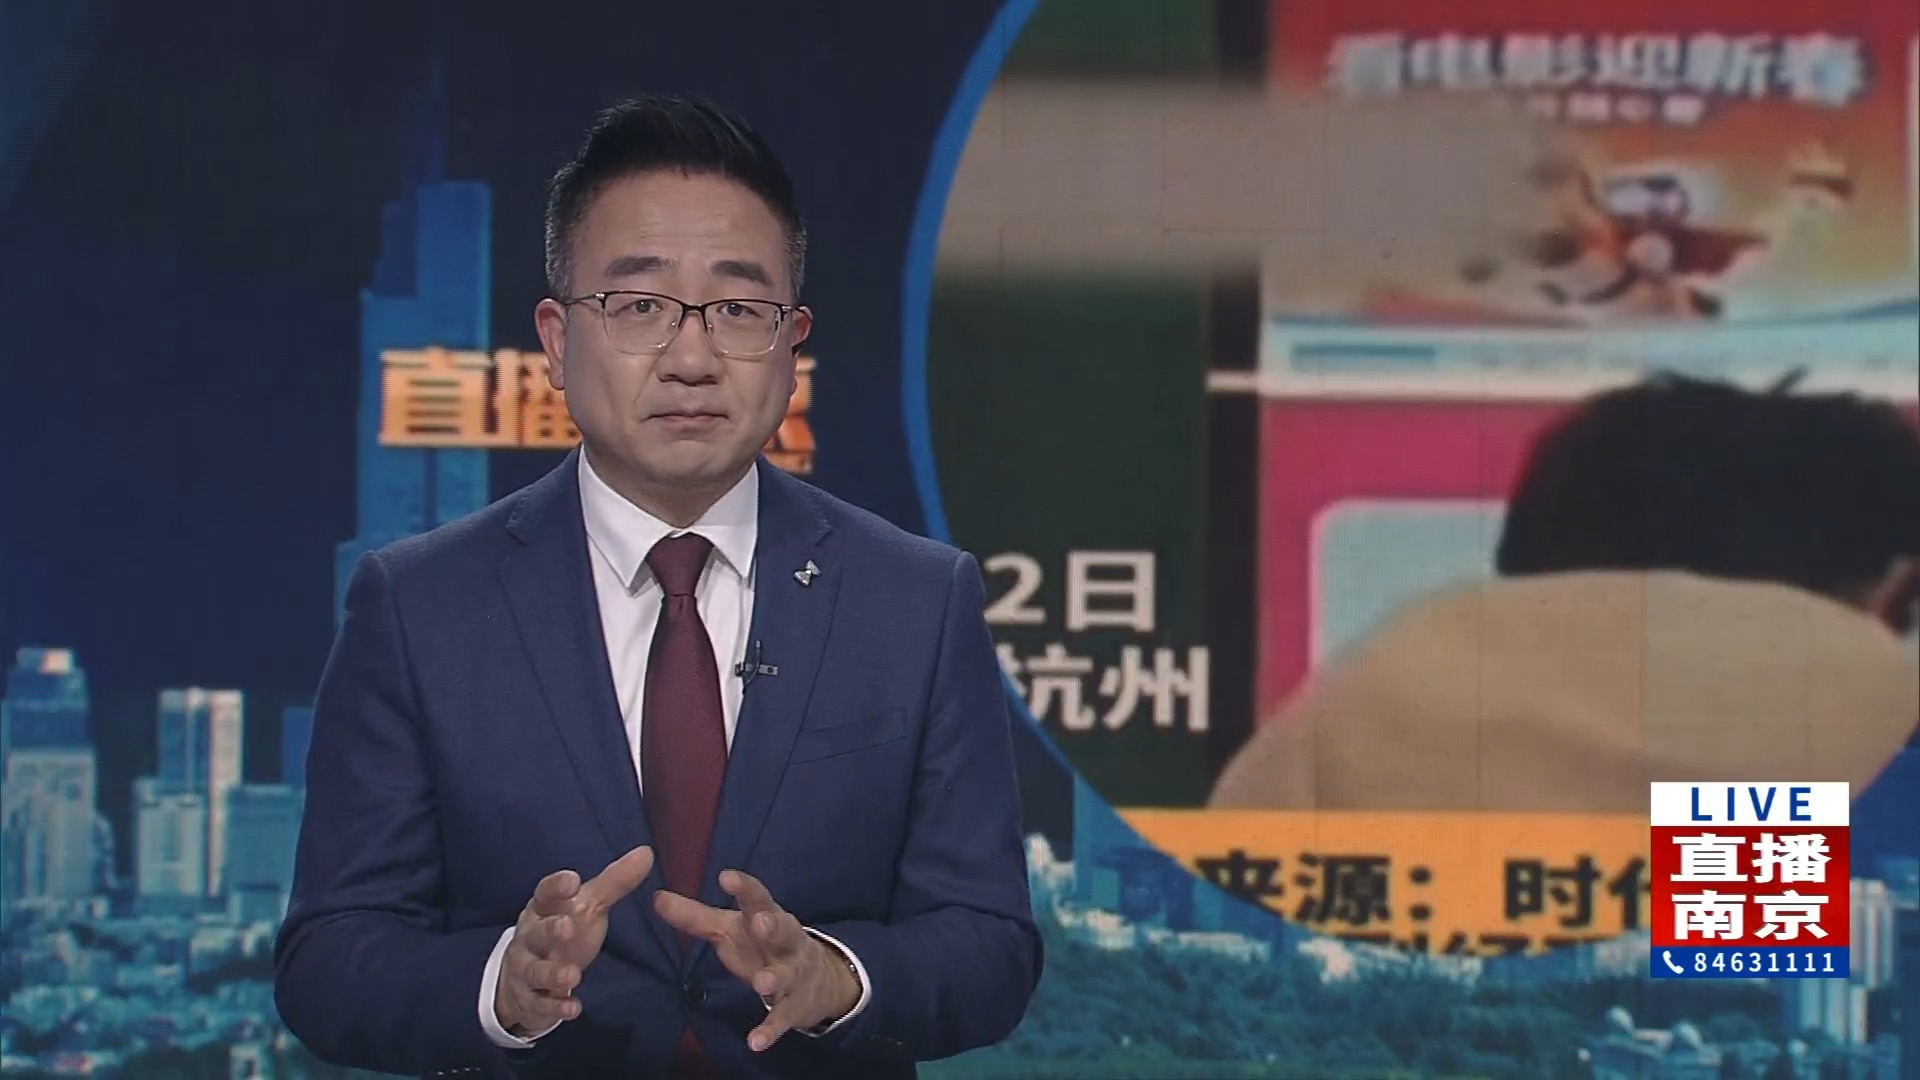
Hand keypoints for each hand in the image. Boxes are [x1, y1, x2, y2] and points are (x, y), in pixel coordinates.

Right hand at [494, 845, 652, 1037]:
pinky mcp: (531, 999)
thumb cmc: (562, 931)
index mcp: (543, 909)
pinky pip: (540, 1003)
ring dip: (552, 973)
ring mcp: (526, 969)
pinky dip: (555, 1006)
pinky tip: (573, 1007)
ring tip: (573, 975)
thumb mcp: (588, 906)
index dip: (556, 887)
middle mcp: (529, 937)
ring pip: (534, 970)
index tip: (572, 880)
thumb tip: (646, 852)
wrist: (524, 977)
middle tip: (567, 927)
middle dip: (549, 930)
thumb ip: (614, 882)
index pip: (544, 893)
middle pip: (535, 932)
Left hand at [654, 870, 860, 1052]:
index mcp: (767, 916)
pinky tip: (756, 1042)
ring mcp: (794, 973)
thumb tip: (656, 898)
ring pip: (787, 973)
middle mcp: (786, 941)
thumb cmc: (761, 945)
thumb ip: (694, 916)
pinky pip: (783, 1017)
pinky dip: (770, 1029)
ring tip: (761, 983)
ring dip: (775, 977)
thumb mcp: (730, 929)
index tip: (726, 877)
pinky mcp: (795, 1005)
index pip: (757, 897)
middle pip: (783, 928)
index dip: (743, 887)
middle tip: (760, 922)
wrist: (818, 979)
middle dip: (772, 925)